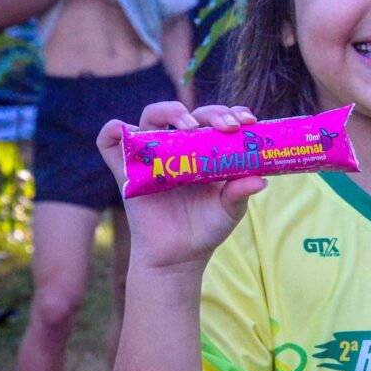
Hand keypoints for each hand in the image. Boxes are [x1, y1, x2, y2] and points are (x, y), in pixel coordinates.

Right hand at [97, 100, 266, 269]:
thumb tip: (260, 179)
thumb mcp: (230, 210)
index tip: (247, 120)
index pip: (213, 119)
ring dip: (169, 111)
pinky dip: (113, 130)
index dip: (229, 113)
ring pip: (150, 117)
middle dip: (210, 113)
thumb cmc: (206, 229)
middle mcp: (174, 147)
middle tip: (227, 126)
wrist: (178, 258)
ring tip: (187, 126)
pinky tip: (127, 131)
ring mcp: (149, 156)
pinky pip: (110, 142)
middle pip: (186, 113)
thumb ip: (241, 192)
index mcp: (201, 150)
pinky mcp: (125, 170)